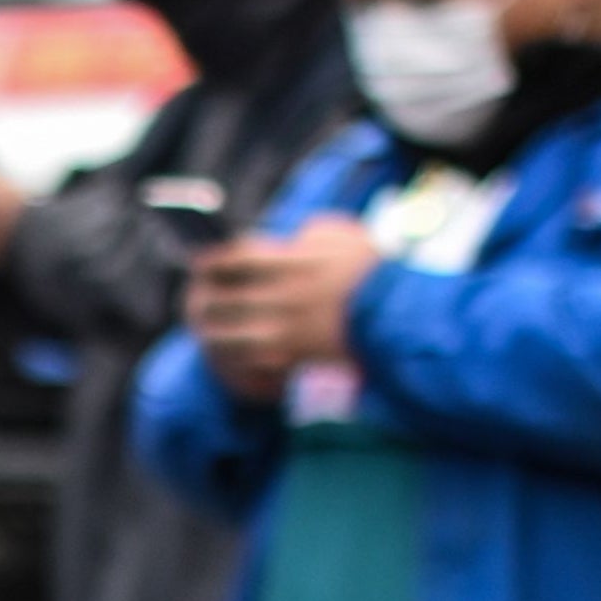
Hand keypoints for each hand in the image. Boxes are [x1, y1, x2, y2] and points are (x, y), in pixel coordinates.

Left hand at [186, 221, 374, 397]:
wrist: (404, 317)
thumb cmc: (376, 271)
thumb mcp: (342, 235)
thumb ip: (309, 234)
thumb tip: (294, 239)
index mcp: (288, 262)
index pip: (231, 259)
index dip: (211, 261)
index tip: (202, 263)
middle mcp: (279, 298)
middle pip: (220, 300)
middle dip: (203, 301)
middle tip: (197, 301)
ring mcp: (285, 332)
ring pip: (228, 338)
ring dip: (213, 336)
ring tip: (207, 334)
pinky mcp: (295, 360)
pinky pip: (252, 365)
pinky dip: (239, 364)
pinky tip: (235, 361)